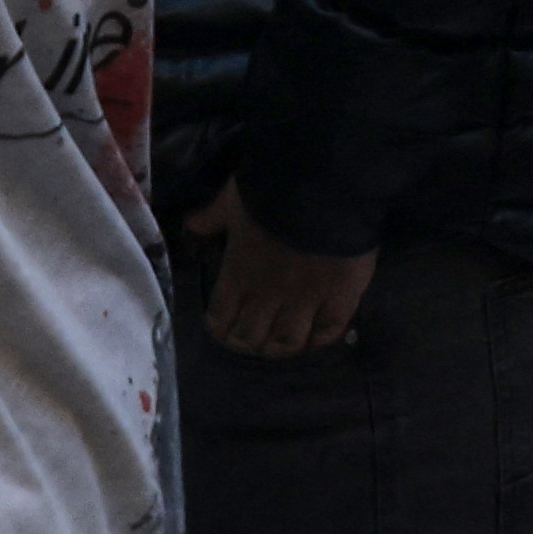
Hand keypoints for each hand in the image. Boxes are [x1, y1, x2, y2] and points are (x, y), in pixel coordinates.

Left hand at [196, 184, 376, 358]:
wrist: (326, 187)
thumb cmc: (273, 190)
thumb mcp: (233, 198)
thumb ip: (212, 216)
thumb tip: (191, 226)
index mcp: (239, 274)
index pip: (222, 318)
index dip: (221, 328)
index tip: (224, 327)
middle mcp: (269, 296)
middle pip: (252, 336)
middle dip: (248, 340)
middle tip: (253, 337)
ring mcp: (306, 301)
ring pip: (288, 341)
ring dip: (281, 346)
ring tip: (282, 342)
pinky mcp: (340, 299)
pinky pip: (328, 332)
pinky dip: (320, 339)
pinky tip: (316, 336)